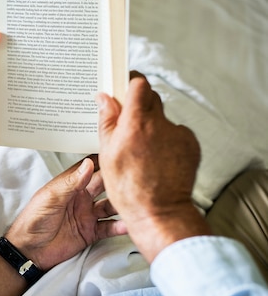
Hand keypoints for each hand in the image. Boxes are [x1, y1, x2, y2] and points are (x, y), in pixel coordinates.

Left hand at [6, 156, 124, 270]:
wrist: (28, 250)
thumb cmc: (33, 221)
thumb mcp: (51, 198)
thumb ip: (71, 182)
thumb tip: (89, 164)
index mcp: (71, 185)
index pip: (92, 168)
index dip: (105, 161)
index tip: (122, 154)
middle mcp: (82, 197)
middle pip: (106, 185)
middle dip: (119, 182)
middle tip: (136, 179)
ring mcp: (87, 214)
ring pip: (111, 206)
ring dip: (122, 205)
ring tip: (135, 203)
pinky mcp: (90, 232)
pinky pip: (109, 227)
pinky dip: (119, 226)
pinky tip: (127, 225)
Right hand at [97, 72, 208, 261]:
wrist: (160, 212)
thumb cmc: (129, 188)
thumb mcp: (108, 154)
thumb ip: (107, 122)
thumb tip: (105, 99)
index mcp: (136, 123)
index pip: (139, 84)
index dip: (130, 83)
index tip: (123, 88)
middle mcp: (160, 124)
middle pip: (152, 98)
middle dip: (139, 105)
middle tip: (127, 123)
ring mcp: (179, 134)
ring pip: (163, 118)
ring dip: (152, 126)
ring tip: (143, 150)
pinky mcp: (191, 144)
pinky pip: (176, 133)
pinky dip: (166, 140)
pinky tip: (157, 158)